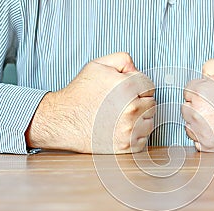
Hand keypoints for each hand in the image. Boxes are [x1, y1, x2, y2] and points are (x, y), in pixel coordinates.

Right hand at [26, 52, 155, 153]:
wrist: (61, 121)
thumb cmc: (79, 94)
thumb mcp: (98, 65)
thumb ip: (123, 60)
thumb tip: (137, 70)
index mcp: (128, 88)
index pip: (150, 87)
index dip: (138, 88)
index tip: (127, 92)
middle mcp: (131, 109)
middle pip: (151, 105)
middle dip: (139, 103)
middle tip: (121, 105)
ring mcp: (129, 130)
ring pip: (149, 123)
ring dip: (139, 120)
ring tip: (120, 117)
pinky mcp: (126, 146)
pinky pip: (143, 140)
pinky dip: (135, 136)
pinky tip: (119, 130)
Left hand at [182, 58, 213, 151]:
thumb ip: (211, 66)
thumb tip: (201, 76)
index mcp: (201, 91)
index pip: (187, 91)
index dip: (201, 92)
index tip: (211, 96)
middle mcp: (199, 112)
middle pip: (186, 109)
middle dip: (198, 107)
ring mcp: (204, 132)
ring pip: (189, 126)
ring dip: (199, 123)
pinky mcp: (211, 147)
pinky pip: (197, 142)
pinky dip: (205, 138)